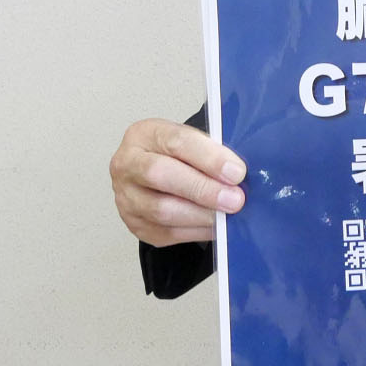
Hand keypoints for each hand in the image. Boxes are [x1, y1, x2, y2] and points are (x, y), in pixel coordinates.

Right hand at [110, 118, 246, 246]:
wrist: (156, 174)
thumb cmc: (181, 154)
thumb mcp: (194, 141)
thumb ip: (213, 152)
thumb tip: (239, 173)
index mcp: (145, 134)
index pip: (176, 141)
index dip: (209, 158)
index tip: (237, 172)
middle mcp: (127, 164)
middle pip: (160, 175)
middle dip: (203, 189)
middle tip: (235, 200)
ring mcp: (126, 197)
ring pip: (161, 209)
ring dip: (201, 214)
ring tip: (228, 215)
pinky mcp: (135, 224)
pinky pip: (166, 232)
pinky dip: (196, 231)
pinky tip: (216, 226)